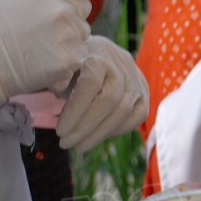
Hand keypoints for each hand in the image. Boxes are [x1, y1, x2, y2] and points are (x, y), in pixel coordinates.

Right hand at [0, 0, 99, 115]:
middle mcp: (64, 10)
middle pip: (85, 5)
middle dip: (71, 11)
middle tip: (42, 23)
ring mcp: (69, 35)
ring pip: (84, 30)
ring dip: (70, 35)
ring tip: (41, 42)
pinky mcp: (72, 58)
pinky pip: (81, 52)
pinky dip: (69, 55)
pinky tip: (46, 57)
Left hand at [55, 35, 148, 149]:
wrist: (95, 55)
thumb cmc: (72, 65)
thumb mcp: (61, 67)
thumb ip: (57, 77)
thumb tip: (56, 90)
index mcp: (99, 54)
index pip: (90, 85)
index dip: (75, 111)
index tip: (60, 131)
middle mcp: (122, 65)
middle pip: (109, 100)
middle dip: (86, 127)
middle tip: (66, 143)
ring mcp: (136, 79)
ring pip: (124, 111)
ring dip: (100, 134)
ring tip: (79, 146)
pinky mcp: (144, 92)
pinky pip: (138, 116)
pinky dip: (119, 129)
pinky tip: (99, 136)